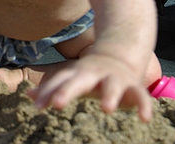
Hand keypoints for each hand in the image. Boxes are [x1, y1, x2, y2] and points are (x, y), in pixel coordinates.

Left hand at [29, 54, 152, 121]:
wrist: (119, 54)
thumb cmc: (89, 73)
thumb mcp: (71, 78)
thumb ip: (52, 88)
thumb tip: (29, 97)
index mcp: (77, 73)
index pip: (59, 82)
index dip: (47, 93)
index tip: (36, 106)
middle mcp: (94, 73)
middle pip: (79, 81)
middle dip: (68, 91)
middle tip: (57, 104)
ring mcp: (114, 78)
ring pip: (112, 86)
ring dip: (110, 95)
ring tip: (106, 109)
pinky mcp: (134, 86)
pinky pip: (141, 96)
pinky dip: (144, 106)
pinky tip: (144, 119)